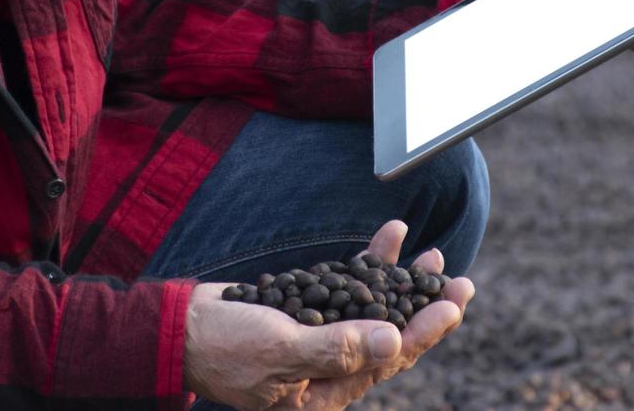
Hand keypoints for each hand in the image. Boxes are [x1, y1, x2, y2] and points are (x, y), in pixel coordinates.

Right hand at [183, 220, 475, 409]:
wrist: (177, 327)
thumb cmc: (224, 347)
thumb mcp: (281, 351)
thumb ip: (338, 348)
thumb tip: (393, 340)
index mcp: (327, 394)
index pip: (390, 360)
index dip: (426, 330)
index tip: (454, 301)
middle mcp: (329, 369)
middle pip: (390, 335)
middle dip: (422, 303)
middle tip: (456, 277)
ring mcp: (319, 339)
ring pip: (372, 309)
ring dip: (400, 280)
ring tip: (429, 253)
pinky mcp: (306, 312)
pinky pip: (346, 289)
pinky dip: (366, 265)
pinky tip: (386, 239)